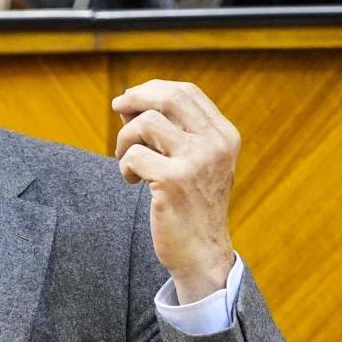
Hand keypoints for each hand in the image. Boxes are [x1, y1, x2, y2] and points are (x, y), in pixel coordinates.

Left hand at [113, 80, 238, 303]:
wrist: (201, 253)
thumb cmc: (192, 206)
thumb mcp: (194, 163)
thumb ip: (172, 132)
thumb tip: (129, 102)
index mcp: (224, 135)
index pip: (187, 93)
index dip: (154, 88)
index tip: (131, 97)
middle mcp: (215, 144)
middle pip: (168, 98)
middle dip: (135, 98)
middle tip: (116, 107)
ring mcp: (196, 161)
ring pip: (146, 124)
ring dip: (125, 139)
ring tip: (127, 161)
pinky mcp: (173, 181)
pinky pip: (134, 156)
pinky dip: (124, 166)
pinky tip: (132, 182)